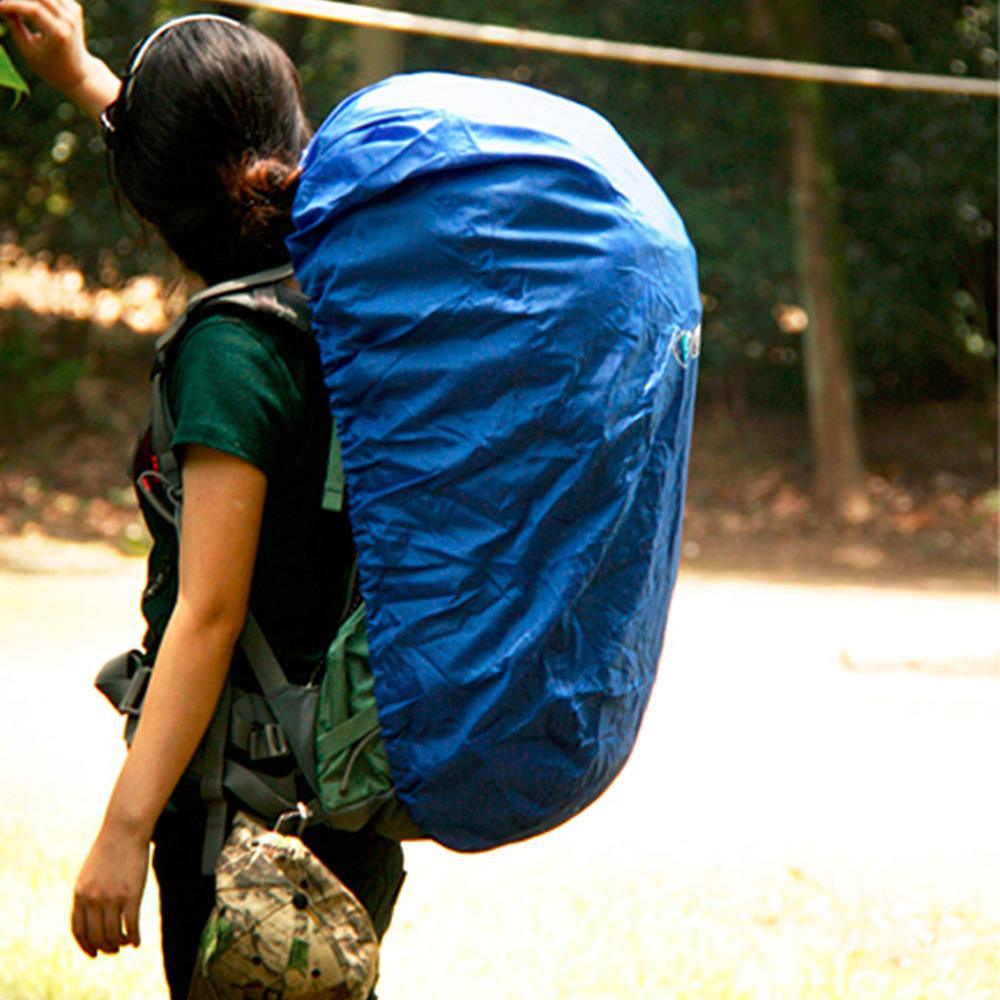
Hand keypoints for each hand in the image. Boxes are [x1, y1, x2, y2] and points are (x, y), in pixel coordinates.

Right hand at [1, 0, 118, 115]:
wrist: (78, 73)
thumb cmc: (49, 66)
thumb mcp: (28, 52)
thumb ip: (14, 27)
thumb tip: (3, 5)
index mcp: (59, 34)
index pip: (32, 9)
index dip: (11, 4)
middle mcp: (68, 21)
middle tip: (5, 3)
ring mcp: (74, 13)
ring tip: (15, 5)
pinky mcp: (75, 9)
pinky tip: (29, 5)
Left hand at [71, 823, 148, 956]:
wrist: (125, 829)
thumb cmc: (110, 848)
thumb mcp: (91, 872)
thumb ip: (88, 893)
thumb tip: (92, 915)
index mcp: (80, 894)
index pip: (78, 930)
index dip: (86, 945)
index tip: (94, 953)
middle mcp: (93, 900)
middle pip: (96, 936)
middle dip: (105, 947)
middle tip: (114, 950)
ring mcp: (112, 898)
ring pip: (114, 934)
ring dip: (120, 944)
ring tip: (126, 943)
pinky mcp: (131, 895)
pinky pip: (131, 926)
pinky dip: (134, 938)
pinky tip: (137, 942)